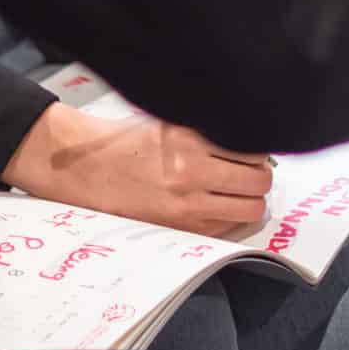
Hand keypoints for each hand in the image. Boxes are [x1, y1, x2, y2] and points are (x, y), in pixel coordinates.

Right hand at [3, 101, 274, 237]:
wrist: (87, 170)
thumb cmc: (126, 141)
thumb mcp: (168, 121)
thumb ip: (207, 129)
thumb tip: (247, 133)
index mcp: (190, 139)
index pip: (253, 148)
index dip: (260, 150)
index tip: (255, 150)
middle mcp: (193, 173)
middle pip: (260, 181)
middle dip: (261, 176)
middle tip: (252, 171)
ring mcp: (188, 205)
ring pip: (251, 210)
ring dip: (251, 199)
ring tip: (240, 191)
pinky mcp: (180, 228)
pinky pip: (226, 228)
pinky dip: (230, 217)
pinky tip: (218, 205)